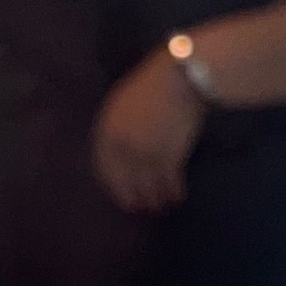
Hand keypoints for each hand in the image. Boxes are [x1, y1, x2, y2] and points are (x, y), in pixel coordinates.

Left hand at [94, 51, 205, 213]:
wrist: (181, 76)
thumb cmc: (153, 84)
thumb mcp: (123, 103)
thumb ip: (118, 128)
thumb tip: (121, 151)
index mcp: (107, 131)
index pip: (105, 169)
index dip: (115, 186)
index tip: (122, 196)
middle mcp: (122, 147)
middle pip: (126, 182)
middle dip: (135, 199)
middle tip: (142, 209)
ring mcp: (145, 153)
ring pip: (149, 186)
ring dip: (157, 199)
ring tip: (163, 205)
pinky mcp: (168, 156)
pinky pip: (170, 182)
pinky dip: (175, 192)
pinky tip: (179, 196)